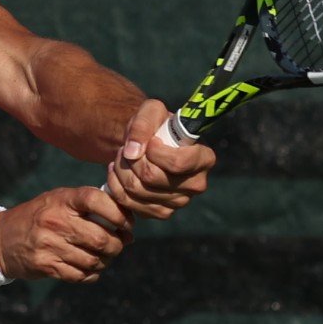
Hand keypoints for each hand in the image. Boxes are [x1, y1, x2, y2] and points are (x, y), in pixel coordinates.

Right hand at [0, 186, 131, 282]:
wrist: (2, 238)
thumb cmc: (41, 216)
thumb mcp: (60, 200)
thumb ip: (90, 205)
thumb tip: (128, 226)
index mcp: (63, 199)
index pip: (97, 200)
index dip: (119, 213)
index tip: (127, 223)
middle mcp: (56, 221)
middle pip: (101, 238)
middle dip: (117, 245)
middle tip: (119, 244)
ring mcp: (49, 245)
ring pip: (93, 260)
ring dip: (106, 261)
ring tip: (105, 256)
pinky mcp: (45, 265)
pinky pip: (80, 275)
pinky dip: (92, 274)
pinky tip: (91, 267)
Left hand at [105, 100, 216, 218]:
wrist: (148, 145)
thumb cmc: (156, 126)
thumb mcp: (151, 111)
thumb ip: (143, 124)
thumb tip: (133, 152)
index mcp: (204, 158)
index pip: (178, 162)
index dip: (155, 152)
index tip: (149, 141)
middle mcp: (196, 184)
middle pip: (152, 177)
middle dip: (132, 160)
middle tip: (127, 148)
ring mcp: (180, 201)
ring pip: (137, 190)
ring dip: (122, 171)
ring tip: (123, 158)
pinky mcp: (162, 212)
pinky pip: (131, 204)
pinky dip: (117, 187)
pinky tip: (118, 173)